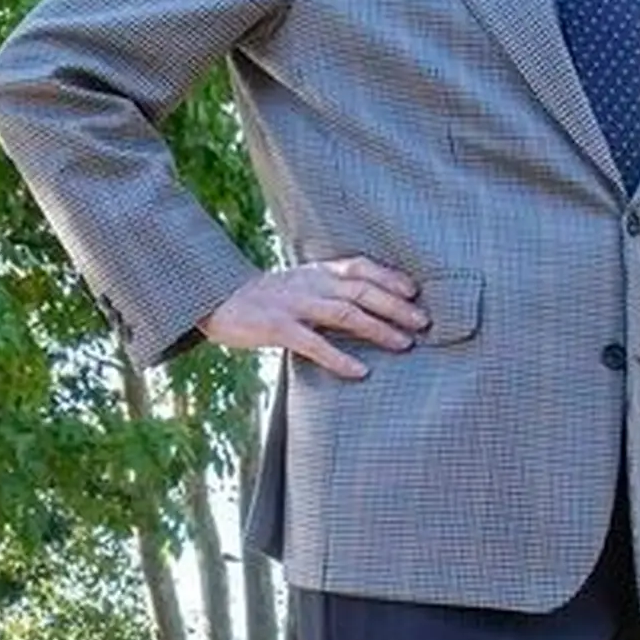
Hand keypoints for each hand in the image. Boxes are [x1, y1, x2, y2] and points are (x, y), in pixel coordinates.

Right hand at [198, 257, 426, 378]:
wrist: (216, 300)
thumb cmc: (264, 298)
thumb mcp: (298, 285)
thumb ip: (328, 290)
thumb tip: (366, 307)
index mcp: (316, 273)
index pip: (360, 267)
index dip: (389, 277)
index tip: (414, 290)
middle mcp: (310, 284)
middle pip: (361, 290)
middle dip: (395, 306)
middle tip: (423, 322)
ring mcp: (294, 305)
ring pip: (345, 314)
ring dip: (378, 329)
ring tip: (404, 344)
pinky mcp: (278, 328)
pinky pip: (314, 343)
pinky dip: (340, 358)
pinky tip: (360, 372)